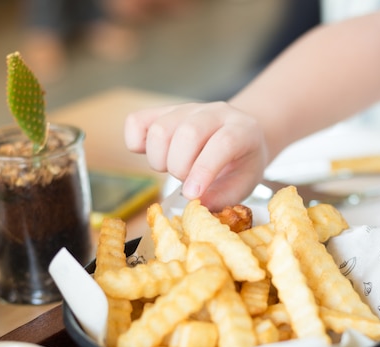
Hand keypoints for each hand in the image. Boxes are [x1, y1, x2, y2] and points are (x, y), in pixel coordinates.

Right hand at [124, 101, 268, 210]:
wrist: (241, 135)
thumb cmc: (241, 162)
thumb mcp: (244, 183)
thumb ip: (223, 196)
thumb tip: (196, 204)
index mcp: (242, 129)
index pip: (222, 143)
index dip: (204, 170)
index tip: (191, 194)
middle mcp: (214, 113)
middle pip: (188, 132)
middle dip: (180, 167)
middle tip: (185, 181)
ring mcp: (187, 109)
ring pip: (160, 128)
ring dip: (159, 159)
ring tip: (173, 169)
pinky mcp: (164, 111)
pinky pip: (137, 121)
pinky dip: (136, 143)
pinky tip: (152, 155)